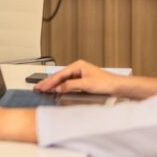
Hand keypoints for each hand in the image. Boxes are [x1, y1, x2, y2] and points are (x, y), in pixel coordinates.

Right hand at [33, 60, 156, 99]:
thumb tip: (58, 87)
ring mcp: (80, 74)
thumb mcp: (86, 85)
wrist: (118, 87)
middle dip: (48, 82)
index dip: (50, 82)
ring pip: (63, 80)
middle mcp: (78, 68)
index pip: (60, 74)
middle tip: (38, 88)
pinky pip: (67, 83)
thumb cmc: (107, 83)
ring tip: (43, 89)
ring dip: (53, 85)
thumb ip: (70, 85)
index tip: (42, 87)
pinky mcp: (82, 80)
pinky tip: (55, 90)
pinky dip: (60, 87)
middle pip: (59, 76)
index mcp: (78, 65)